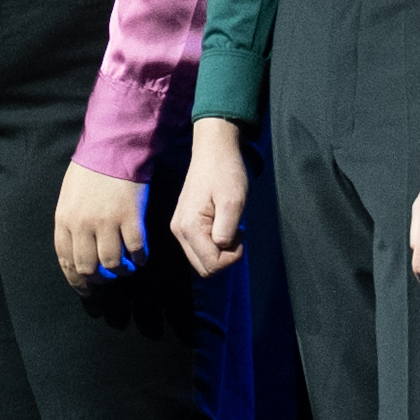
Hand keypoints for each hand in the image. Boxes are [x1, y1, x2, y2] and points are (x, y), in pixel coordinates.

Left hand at [52, 167, 151, 287]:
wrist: (114, 147)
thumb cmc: (90, 169)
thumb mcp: (69, 195)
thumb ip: (70, 222)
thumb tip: (76, 249)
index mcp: (65, 219)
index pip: (66, 259)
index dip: (76, 279)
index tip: (86, 287)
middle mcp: (83, 224)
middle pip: (88, 267)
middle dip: (97, 280)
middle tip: (106, 281)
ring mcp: (107, 222)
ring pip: (112, 264)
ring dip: (120, 272)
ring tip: (126, 269)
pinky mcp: (130, 218)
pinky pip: (135, 250)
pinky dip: (139, 259)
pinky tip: (141, 258)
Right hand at [172, 119, 255, 277]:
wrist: (214, 151)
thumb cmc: (226, 172)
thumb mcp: (233, 201)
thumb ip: (226, 231)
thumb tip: (222, 248)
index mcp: (189, 227)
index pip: (211, 265)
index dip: (232, 257)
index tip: (241, 235)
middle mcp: (179, 232)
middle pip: (204, 268)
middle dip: (225, 257)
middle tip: (236, 232)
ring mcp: (180, 228)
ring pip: (202, 260)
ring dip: (221, 251)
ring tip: (230, 226)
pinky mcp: (184, 225)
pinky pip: (200, 248)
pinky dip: (215, 244)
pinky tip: (223, 224)